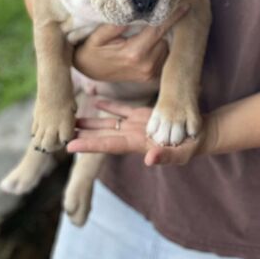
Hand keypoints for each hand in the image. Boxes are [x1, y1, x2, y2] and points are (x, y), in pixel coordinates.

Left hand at [67, 100, 204, 165]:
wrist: (198, 134)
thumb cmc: (192, 146)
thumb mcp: (182, 153)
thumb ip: (166, 156)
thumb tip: (150, 159)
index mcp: (137, 144)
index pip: (108, 145)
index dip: (89, 145)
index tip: (69, 146)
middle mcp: (132, 135)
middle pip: (102, 135)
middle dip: (82, 134)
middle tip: (61, 132)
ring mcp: (136, 125)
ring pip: (108, 122)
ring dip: (91, 120)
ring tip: (73, 117)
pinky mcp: (142, 115)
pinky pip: (122, 109)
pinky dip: (109, 105)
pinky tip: (96, 99)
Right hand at [73, 5, 188, 82]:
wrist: (87, 70)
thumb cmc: (92, 50)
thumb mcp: (98, 35)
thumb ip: (115, 24)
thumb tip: (134, 11)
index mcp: (134, 53)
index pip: (158, 30)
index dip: (173, 16)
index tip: (186, 5)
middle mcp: (146, 65)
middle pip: (165, 38)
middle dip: (165, 25)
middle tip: (161, 13)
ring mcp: (149, 73)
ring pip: (166, 47)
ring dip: (162, 37)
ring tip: (150, 29)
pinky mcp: (150, 77)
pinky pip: (163, 56)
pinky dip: (160, 47)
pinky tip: (149, 42)